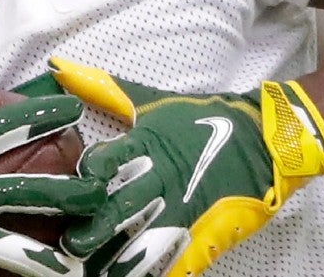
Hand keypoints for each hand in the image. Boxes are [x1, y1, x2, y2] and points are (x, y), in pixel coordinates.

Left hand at [46, 58, 323, 276]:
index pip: (105, 162)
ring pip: (142, 245)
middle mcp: (161, 178)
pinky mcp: (206, 233)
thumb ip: (104, 89)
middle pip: (117, 210)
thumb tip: (59, 67)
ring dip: (117, 264)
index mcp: (147, 145)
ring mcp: (184, 209)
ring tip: (95, 275)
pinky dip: (159, 274)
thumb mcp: (151, 101)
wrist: (265, 137)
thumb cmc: (200, 117)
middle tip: (70, 246)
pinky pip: (179, 262)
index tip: (70, 188)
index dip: (84, 177)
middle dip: (90, 233)